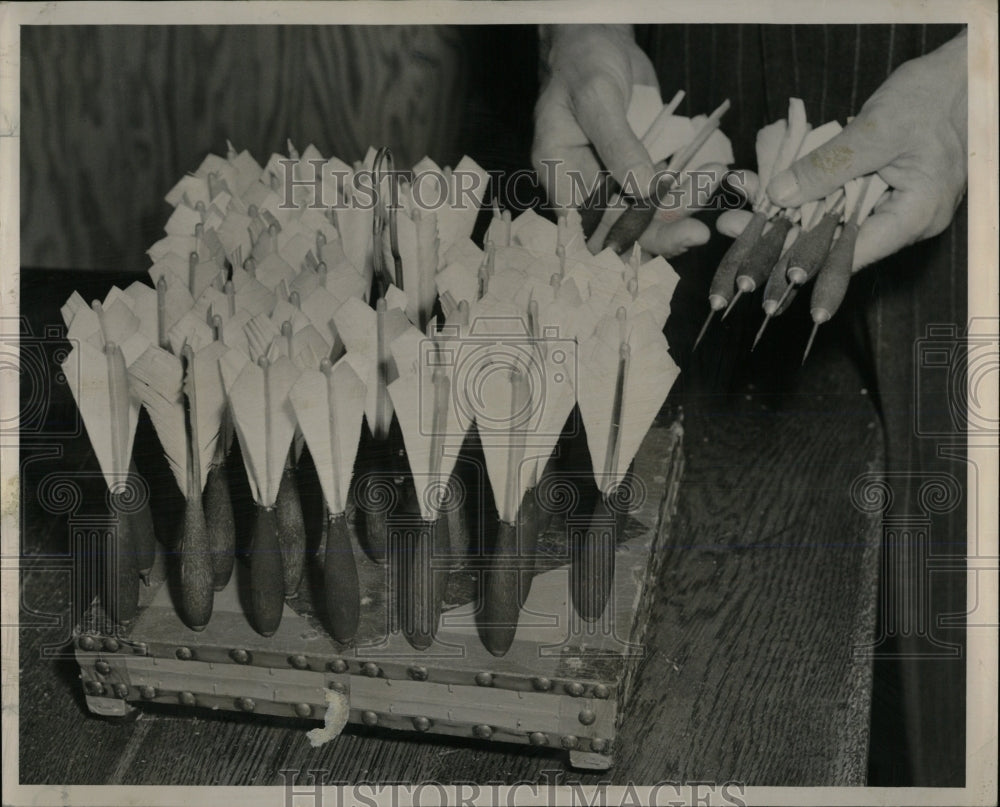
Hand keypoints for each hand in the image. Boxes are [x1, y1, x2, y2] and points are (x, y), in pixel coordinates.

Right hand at [532, 24, 718, 257]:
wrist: (600, 41)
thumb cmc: (584, 62)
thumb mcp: (597, 98)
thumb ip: (617, 144)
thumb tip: (642, 188)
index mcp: (561, 175)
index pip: (585, 227)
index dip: (616, 244)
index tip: (651, 246)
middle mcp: (586, 185)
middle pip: (620, 228)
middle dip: (659, 235)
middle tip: (695, 234)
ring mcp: (615, 180)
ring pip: (648, 213)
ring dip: (681, 211)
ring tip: (710, 194)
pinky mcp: (640, 169)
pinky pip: (666, 189)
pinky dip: (690, 188)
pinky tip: (715, 177)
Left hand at [720, 31, 966, 270]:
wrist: (962, 75)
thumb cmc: (933, 98)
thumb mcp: (878, 129)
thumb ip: (829, 166)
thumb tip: (780, 196)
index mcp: (913, 216)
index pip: (848, 253)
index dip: (802, 261)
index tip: (760, 263)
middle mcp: (900, 221)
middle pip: (831, 240)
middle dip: (778, 236)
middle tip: (731, 229)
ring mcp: (887, 206)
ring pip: (826, 219)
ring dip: (781, 213)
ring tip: (735, 210)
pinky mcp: (873, 190)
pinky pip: (831, 199)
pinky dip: (799, 193)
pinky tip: (762, 189)